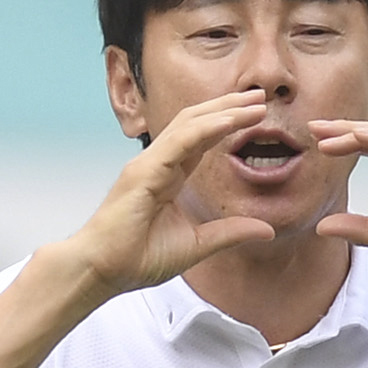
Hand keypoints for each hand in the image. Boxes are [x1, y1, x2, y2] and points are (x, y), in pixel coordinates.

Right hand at [51, 89, 278, 295]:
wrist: (101, 271)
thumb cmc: (135, 259)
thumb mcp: (197, 245)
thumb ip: (230, 233)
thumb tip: (266, 230)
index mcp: (167, 177)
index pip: (200, 140)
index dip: (227, 123)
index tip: (256, 113)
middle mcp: (156, 164)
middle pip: (195, 123)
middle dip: (228, 107)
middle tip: (259, 96)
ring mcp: (148, 164)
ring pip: (189, 125)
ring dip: (223, 110)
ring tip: (253, 102)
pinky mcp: (143, 171)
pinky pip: (180, 142)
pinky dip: (207, 128)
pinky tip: (231, 120)